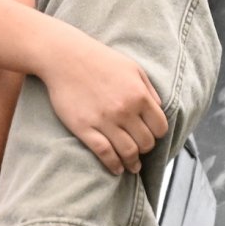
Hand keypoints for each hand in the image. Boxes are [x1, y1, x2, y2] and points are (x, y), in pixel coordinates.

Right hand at [39, 32, 167, 174]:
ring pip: (128, 152)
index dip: (157, 134)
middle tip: (140, 150)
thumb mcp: (132, 68)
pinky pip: (105, 153)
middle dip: (145, 149)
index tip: (150, 136)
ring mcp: (104, 120)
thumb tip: (159, 109)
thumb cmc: (99, 60)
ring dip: (132, 163)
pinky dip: (113, 165)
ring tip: (132, 166)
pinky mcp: (85, 128)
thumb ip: (149, 89)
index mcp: (139, 95)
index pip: (159, 127)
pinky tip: (116, 168)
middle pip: (146, 142)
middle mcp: (125, 110)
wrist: (65, 57)